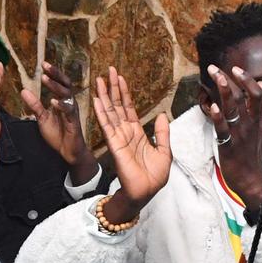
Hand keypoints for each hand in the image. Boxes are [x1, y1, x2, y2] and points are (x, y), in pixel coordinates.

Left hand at [21, 61, 96, 183]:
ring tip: (45, 79)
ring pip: (67, 95)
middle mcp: (69, 103)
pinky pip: (69, 111)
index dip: (52, 73)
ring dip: (56, 86)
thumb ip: (35, 105)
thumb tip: (23, 90)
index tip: (43, 64)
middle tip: (45, 65)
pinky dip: (62, 106)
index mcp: (62, 100)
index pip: (58, 82)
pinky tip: (53, 101)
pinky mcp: (74, 122)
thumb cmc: (58, 133)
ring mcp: (72, 112)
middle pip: (65, 83)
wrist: (68, 151)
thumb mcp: (42, 118)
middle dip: (56, 74)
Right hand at [95, 67, 173, 224]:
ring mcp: (118, 138)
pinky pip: (107, 126)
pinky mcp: (114, 145)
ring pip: (110, 112)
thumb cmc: (154, 176)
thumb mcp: (165, 151)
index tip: (120, 78)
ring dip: (104, 96)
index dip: (124, 93)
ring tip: (99, 79)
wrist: (146, 192)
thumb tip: (163, 114)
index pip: (128, 109)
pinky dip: (101, 112)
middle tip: (109, 70)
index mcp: (137, 133)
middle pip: (117, 106)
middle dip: (113, 88)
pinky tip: (96, 100)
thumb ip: (162, 132)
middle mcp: (125, 133)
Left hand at [204, 64, 261, 210]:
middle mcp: (249, 124)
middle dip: (227, 80)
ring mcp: (240, 134)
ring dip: (224, 91)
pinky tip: (212, 107)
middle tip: (214, 68)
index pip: (257, 94)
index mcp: (256, 120)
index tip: (235, 69)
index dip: (247, 80)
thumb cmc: (249, 154)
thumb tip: (260, 87)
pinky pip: (224, 129)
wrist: (250, 179)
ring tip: (215, 76)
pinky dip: (218, 117)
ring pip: (233, 108)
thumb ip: (255, 109)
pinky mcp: (229, 145)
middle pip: (241, 97)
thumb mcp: (256, 129)